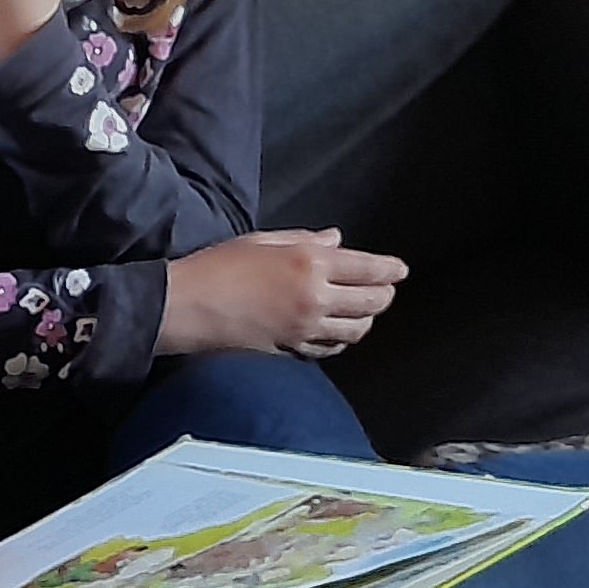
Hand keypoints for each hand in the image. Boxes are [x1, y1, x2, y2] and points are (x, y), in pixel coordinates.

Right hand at [160, 230, 406, 358]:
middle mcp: (315, 297)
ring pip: (357, 328)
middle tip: (385, 288)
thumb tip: (337, 241)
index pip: (369, 269)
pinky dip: (342, 338)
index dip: (391, 270)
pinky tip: (338, 330)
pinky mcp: (293, 347)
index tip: (400, 270)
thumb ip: (305, 240)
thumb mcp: (263, 241)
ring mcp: (306, 327)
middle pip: (371, 301)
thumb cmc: (219, 266)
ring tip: (363, 310)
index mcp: (310, 263)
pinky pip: (332, 346)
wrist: (188, 305)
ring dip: (366, 319)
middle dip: (384, 294)